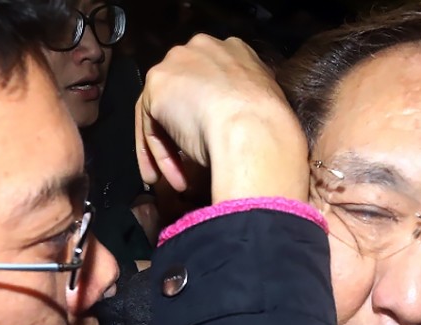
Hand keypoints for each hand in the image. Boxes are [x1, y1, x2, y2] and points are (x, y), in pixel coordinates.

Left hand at [136, 34, 308, 203]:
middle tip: (192, 163)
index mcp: (237, 51)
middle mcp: (204, 48)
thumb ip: (246, 107)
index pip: (215, 82)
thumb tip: (240, 128)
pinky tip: (172, 178)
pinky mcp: (157, 85)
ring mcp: (178, 64)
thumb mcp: (264, 107)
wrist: (254, 128)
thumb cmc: (268, 127)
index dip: (212, 114)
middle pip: (185, 93)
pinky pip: (152, 125)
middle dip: (186, 130)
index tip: (216, 140)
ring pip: (165, 111)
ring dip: (170, 150)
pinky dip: (158, 155)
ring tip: (179, 180)